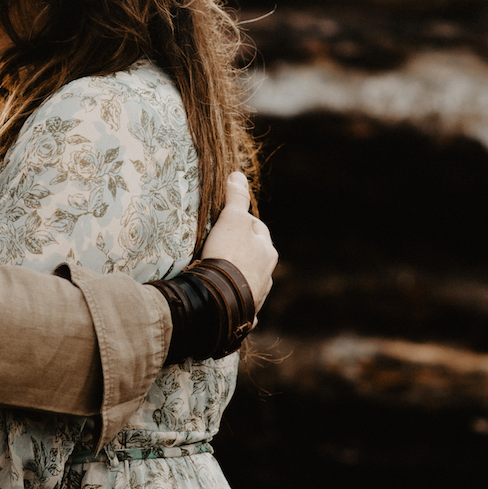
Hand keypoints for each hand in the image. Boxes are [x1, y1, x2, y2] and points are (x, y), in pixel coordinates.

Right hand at [200, 172, 276, 311]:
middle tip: (219, 247)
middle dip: (242, 250)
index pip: (257, 228)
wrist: (220, 298)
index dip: (241, 222)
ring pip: (250, 279)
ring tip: (220, 273)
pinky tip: (226, 299)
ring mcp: (257, 295)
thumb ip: (236, 198)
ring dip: (239, 275)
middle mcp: (267, 274)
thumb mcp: (231, 219)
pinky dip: (235, 299)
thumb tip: (238, 175)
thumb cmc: (228, 254)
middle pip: (254, 255)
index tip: (225, 221)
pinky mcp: (244, 313)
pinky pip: (241, 302)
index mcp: (268, 251)